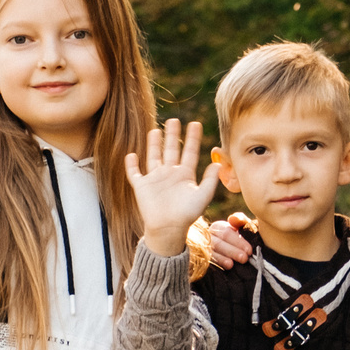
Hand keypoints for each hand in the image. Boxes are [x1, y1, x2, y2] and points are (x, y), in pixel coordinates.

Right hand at [124, 120, 221, 257]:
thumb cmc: (186, 215)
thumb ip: (210, 180)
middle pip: (171, 150)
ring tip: (155, 130)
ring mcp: (155, 179)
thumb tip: (218, 163)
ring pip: (153, 156)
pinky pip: (134, 173)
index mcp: (185, 175)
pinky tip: (131, 155)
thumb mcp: (202, 197)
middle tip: (175, 120)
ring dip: (154, 144)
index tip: (196, 123)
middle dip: (173, 135)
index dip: (193, 138)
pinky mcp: (141, 187)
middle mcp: (170, 174)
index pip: (190, 152)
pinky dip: (131, 165)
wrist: (168, 229)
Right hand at [202, 213, 255, 269]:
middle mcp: (208, 237)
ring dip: (221, 259)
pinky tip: (221, 269)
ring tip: (231, 265)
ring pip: (211, 253)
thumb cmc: (238, 239)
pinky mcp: (201, 259)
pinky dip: (214, 265)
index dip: (238, 242)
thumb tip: (233, 218)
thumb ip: (240, 220)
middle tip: (244, 258)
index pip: (227, 233)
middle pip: (219, 243)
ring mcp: (202, 248)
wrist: (229, 254)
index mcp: (217, 227)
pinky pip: (206, 261)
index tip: (249, 250)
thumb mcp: (241, 227)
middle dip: (232, 251)